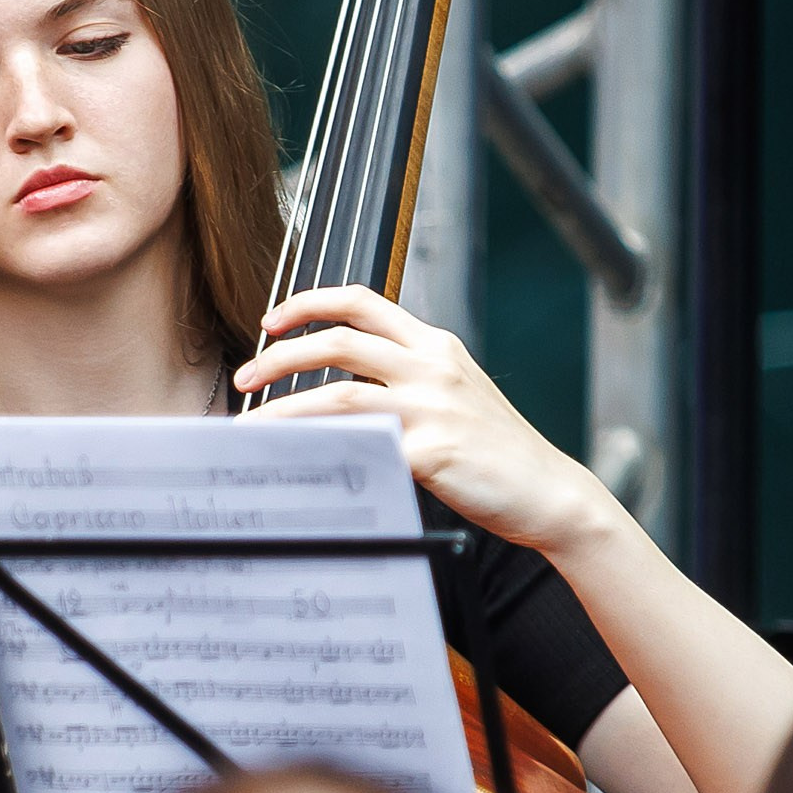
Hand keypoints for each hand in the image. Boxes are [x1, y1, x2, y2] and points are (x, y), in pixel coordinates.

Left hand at [233, 285, 612, 553]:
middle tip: (245, 378)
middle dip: (279, 356)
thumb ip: (405, 380)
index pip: (361, 301)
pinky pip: (362, 445)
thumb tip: (336, 390)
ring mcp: (433, 407)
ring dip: (284, 409)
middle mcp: (432, 366)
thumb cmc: (496, 449)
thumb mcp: (454, 395)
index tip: (271, 321)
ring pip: (339, 395)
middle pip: (338, 342)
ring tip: (251, 426)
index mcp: (435, 346)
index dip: (308, 303)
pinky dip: (321, 451)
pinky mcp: (433, 451)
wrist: (548, 490)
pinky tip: (296, 460)